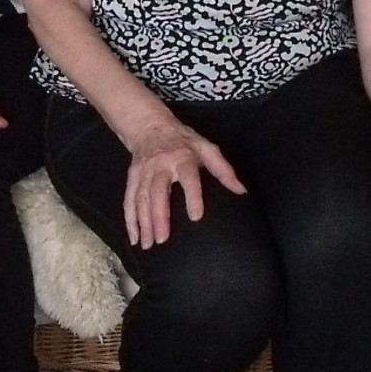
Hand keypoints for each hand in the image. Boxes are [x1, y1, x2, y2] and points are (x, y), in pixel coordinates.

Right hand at [121, 116, 246, 248]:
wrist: (150, 127)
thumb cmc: (183, 141)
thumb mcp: (206, 148)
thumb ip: (223, 170)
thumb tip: (240, 190)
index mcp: (182, 158)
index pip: (188, 178)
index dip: (192, 196)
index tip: (196, 217)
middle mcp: (160, 166)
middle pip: (158, 192)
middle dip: (159, 216)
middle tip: (163, 239)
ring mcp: (143, 172)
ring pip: (141, 199)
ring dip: (143, 223)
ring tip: (148, 244)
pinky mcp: (132, 178)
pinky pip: (129, 201)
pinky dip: (130, 220)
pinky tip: (135, 238)